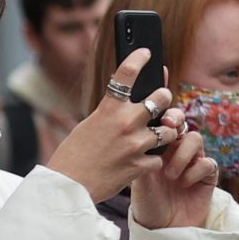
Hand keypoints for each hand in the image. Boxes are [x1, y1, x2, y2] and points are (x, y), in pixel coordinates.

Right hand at [46, 49, 185, 203]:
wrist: (68, 186)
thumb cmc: (74, 155)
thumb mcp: (89, 125)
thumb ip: (111, 114)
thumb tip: (130, 106)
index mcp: (108, 109)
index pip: (126, 74)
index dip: (139, 58)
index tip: (146, 53)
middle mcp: (125, 122)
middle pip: (162, 98)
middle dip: (164, 99)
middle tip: (160, 103)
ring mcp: (135, 144)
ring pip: (169, 129)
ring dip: (166, 131)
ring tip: (157, 135)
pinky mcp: (140, 166)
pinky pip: (160, 157)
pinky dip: (154, 159)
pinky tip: (143, 160)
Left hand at [130, 127, 219, 231]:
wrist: (161, 230)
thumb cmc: (146, 204)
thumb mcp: (138, 181)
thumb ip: (143, 158)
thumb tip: (142, 135)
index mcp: (157, 148)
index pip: (164, 123)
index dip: (165, 116)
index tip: (160, 119)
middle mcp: (175, 151)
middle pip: (183, 123)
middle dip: (178, 121)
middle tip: (170, 127)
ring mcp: (192, 162)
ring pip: (195, 140)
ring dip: (183, 154)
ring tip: (170, 175)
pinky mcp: (207, 177)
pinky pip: (208, 163)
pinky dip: (196, 171)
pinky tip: (184, 184)